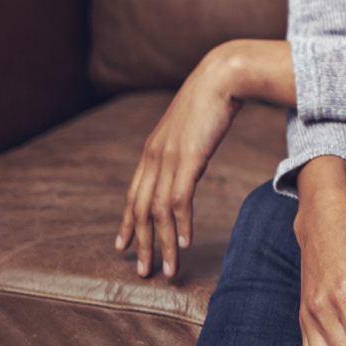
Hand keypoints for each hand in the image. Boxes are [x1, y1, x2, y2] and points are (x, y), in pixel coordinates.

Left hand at [117, 51, 242, 278]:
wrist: (223, 75)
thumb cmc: (213, 97)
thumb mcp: (191, 125)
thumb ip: (185, 143)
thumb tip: (190, 154)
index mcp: (153, 150)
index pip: (134, 194)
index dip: (127, 222)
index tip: (122, 246)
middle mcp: (154, 157)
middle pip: (140, 209)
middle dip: (140, 243)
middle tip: (142, 270)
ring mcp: (169, 158)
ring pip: (158, 211)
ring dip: (162, 243)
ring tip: (168, 268)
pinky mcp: (187, 158)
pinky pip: (179, 199)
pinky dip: (180, 224)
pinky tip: (184, 242)